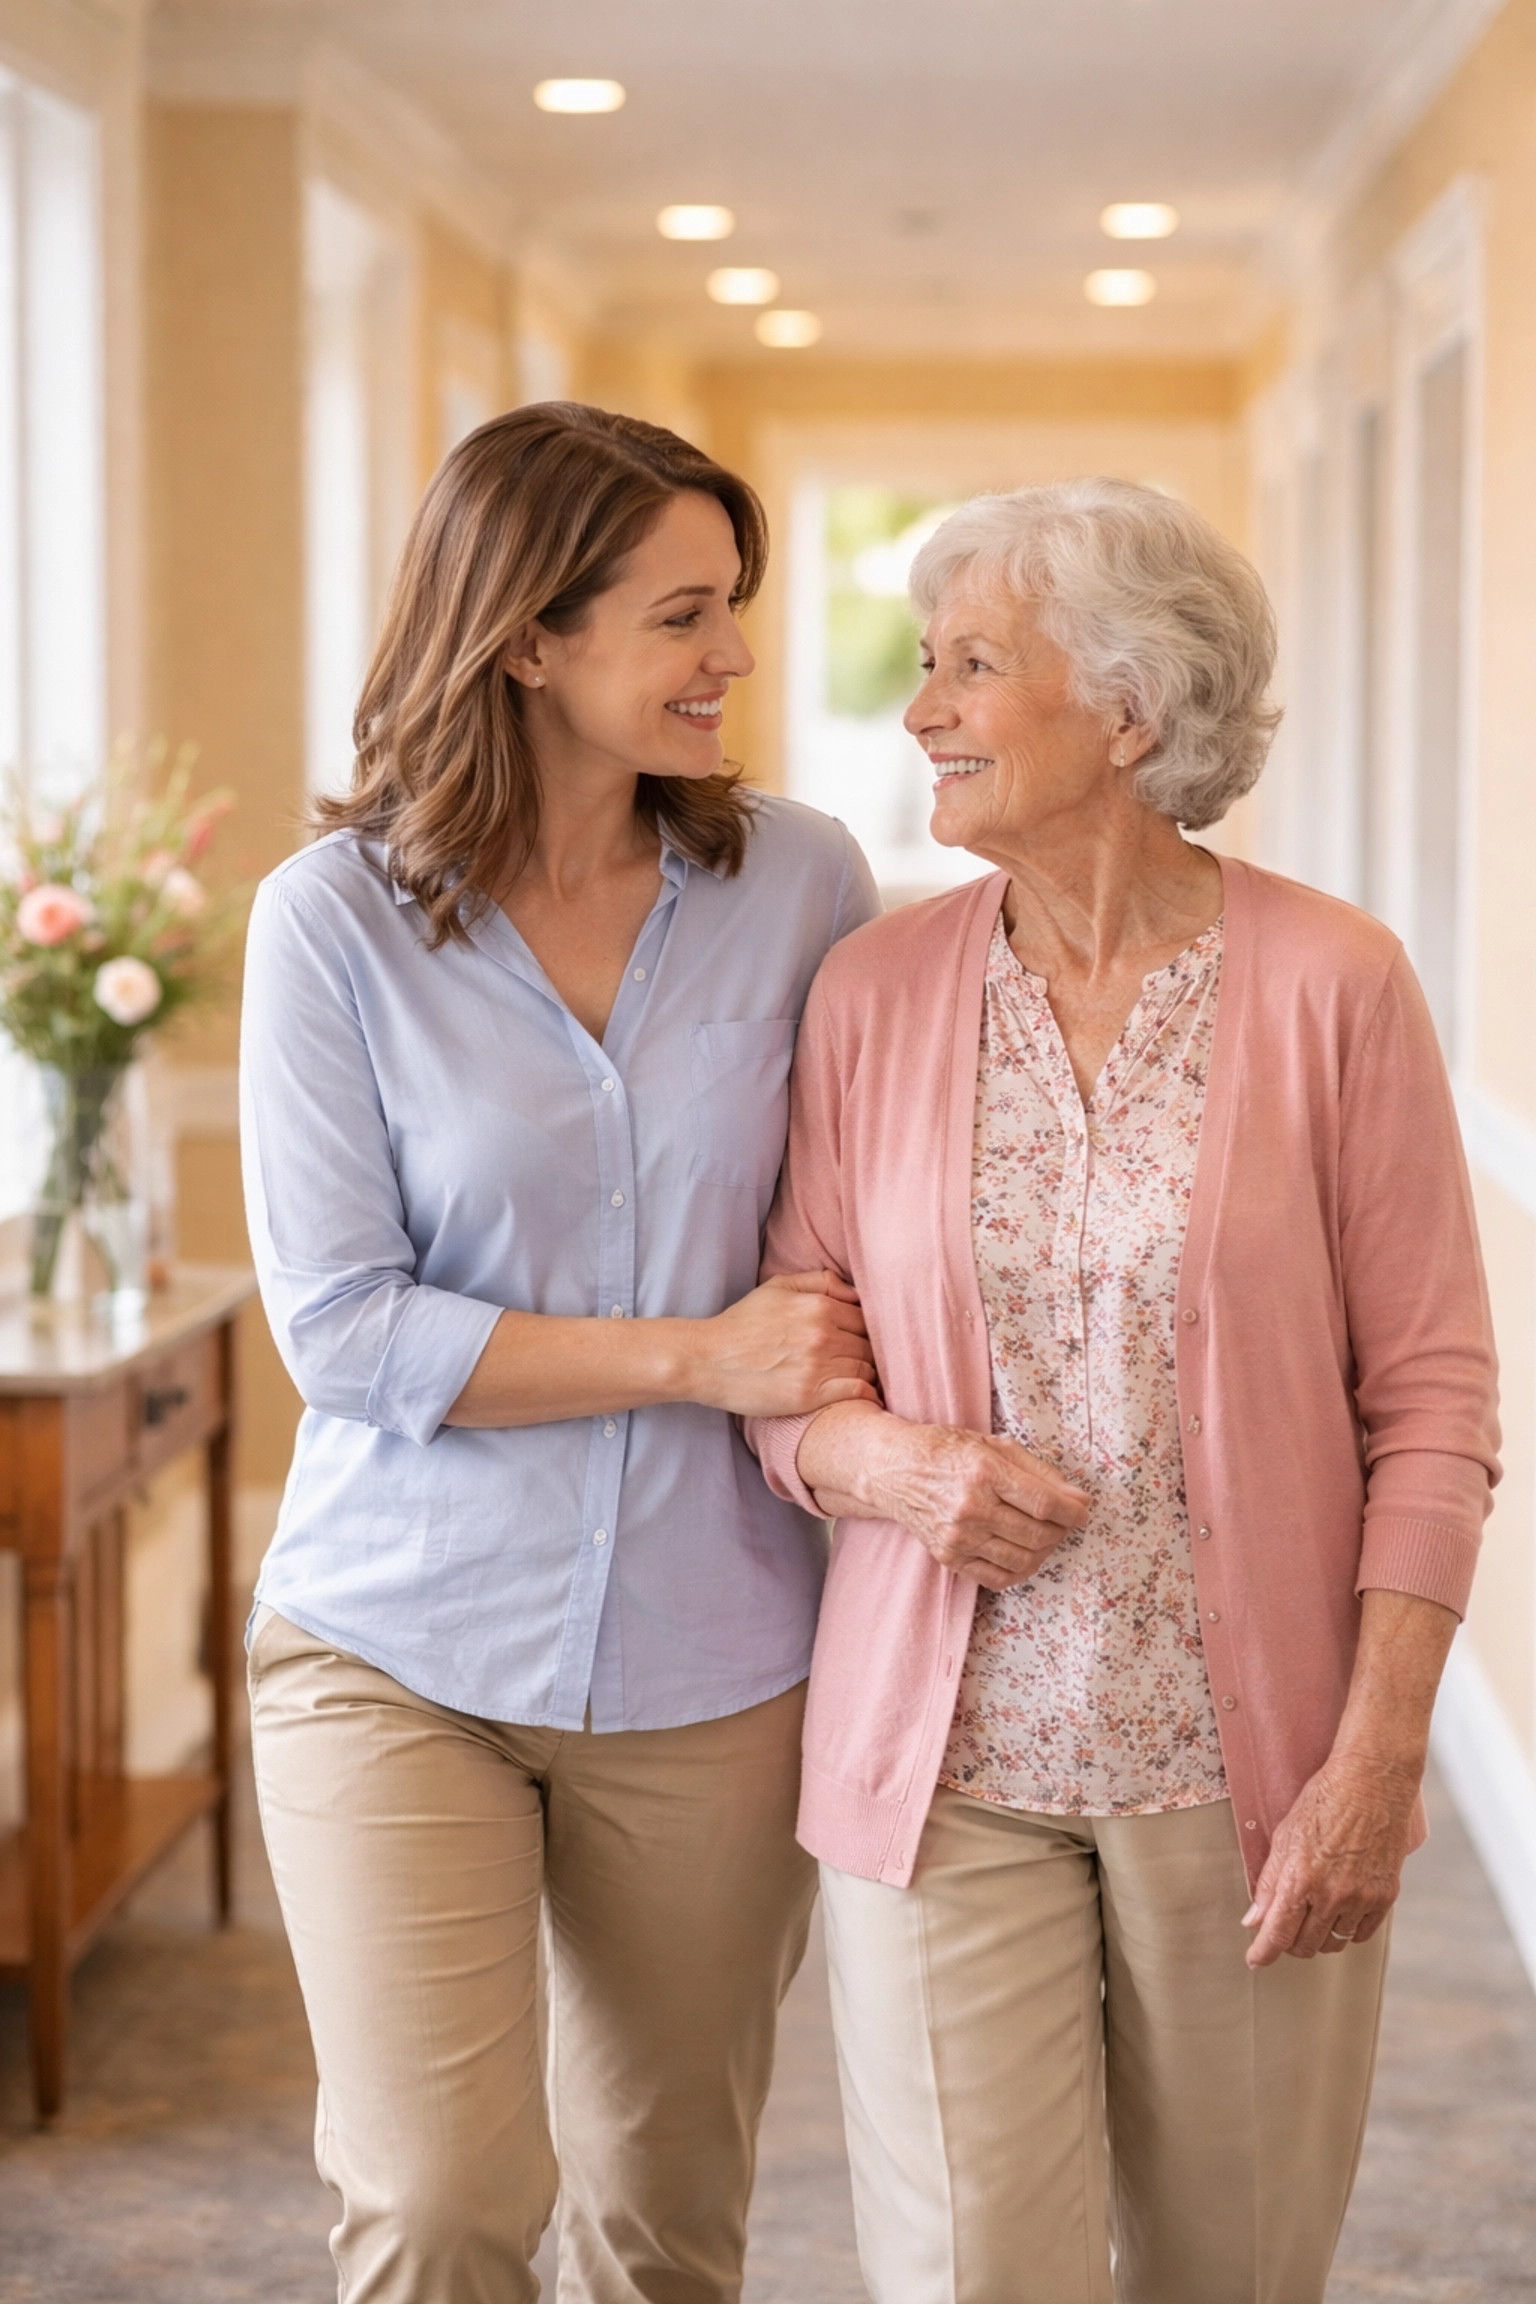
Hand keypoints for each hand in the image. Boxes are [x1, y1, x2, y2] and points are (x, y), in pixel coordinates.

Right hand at [694, 1271, 879, 1418]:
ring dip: (868, 1373)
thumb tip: (856, 1293)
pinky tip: (866, 1396)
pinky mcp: (810, 1395)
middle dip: (869, 1352)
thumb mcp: (778, 1287)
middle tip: (864, 1361)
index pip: (866, 1318)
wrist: (708, 1359)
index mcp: (819, 1306)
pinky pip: (857, 1393)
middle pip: (869, 1345)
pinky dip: (867, 1394)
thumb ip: (821, 1282)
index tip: (863, 1340)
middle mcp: (823, 1334)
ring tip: (863, 1378)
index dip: (868, 1330)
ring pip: (866, 1369)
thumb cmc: (742, 1323)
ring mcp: (818, 1366)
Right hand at [809, 1412, 1089, 1590]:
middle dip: (1061, 1530)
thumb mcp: (994, 1446)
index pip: (1044, 1503)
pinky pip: (998, 1578)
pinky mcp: (949, 1557)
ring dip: (1044, 1550)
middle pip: (1038, 1534)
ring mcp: (958, 1537)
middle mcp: (971, 1507)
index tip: (1082, 1510)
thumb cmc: (948, 1451)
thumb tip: (1079, 1499)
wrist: (895, 1470)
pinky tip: (1022, 1553)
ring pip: (1023, 1559)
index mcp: (984, 1472)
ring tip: (1042, 1534)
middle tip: (1062, 1520)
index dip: (1073, 1511)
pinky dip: (1020, 1570)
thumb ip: (1040, 1472)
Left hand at [1242, 1751, 1418, 1967]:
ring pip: (1334, 1942)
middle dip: (1290, 1942)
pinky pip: (1361, 1934)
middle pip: (1305, 1945)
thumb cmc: (1324, 1802)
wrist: (1371, 1784)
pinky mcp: (1385, 1897)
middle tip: (1287, 1927)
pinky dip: (1347, 1930)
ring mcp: (1361, 1898)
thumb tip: (1254, 1920)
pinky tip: (1340, 1911)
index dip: (1264, 1953)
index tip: (1256, 1960)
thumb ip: (1270, 1883)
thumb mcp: (1285, 1836)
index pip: (1278, 1934)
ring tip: (1314, 1913)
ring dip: (1319, 1936)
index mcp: (1301, 1879)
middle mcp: (1331, 1895)